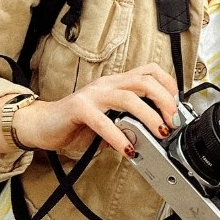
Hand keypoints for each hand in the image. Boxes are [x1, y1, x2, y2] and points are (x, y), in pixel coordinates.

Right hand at [0, 64, 178, 159]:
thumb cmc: (76, 123)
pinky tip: (128, 148)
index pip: (149, 71)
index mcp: (116, 83)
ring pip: (129, 97)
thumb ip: (128, 122)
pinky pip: (104, 121)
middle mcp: (107, 84)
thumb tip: (154, 134)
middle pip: (145, 81)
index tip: (178, 103)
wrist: (41, 125)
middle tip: (173, 121)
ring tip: (159, 133)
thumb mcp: (110, 120)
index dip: (168, 83)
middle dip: (165, 100)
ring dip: (149, 116)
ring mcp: (93, 95)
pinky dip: (119, 136)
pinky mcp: (79, 109)